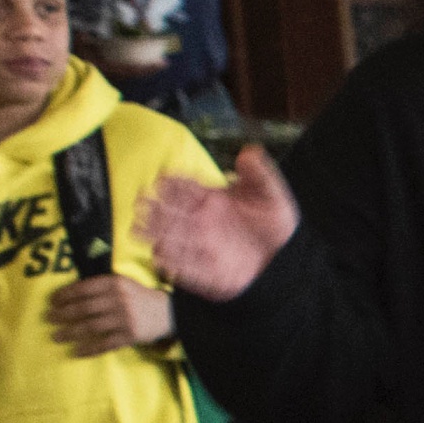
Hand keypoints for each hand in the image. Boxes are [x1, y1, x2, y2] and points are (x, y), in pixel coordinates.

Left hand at [47, 271, 168, 355]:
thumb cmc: (138, 297)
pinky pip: (106, 344)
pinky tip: (76, 352)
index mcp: (114, 283)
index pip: (83, 288)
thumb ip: (99, 287)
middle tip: (48, 319)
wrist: (170, 312)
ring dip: (70, 332)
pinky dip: (90, 349)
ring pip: (91, 327)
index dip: (64, 295)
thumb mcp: (122, 284)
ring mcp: (126, 319)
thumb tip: (67, 296)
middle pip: (84, 308)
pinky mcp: (131, 336)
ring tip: (56, 336)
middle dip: (62, 314)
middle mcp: (119, 299)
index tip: (51, 302)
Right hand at [142, 149, 298, 301]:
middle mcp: (197, 221)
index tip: (162, 180)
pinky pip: (183, 268)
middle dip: (154, 208)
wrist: (284, 258)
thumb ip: (259, 174)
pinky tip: (161, 257)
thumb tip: (249, 151)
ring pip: (169, 238)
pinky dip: (171, 263)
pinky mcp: (203, 271)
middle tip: (143, 204)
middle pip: (168, 212)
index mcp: (208, 199)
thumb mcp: (271, 195)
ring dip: (154, 234)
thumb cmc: (272, 223)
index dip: (171, 183)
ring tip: (140, 230)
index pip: (183, 187)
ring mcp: (198, 245)